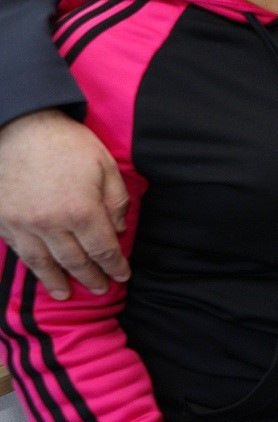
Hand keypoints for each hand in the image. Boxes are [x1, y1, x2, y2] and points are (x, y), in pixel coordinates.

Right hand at [0, 109, 130, 298]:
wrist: (17, 126)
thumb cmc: (66, 143)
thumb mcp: (104, 166)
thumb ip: (116, 201)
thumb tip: (119, 230)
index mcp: (81, 211)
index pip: (103, 249)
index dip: (115, 266)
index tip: (123, 275)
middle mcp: (51, 224)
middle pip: (75, 261)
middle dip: (91, 278)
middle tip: (101, 289)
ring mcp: (22, 225)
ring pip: (43, 263)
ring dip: (57, 281)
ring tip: (66, 295)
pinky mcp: (2, 220)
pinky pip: (19, 251)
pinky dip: (32, 266)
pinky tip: (39, 272)